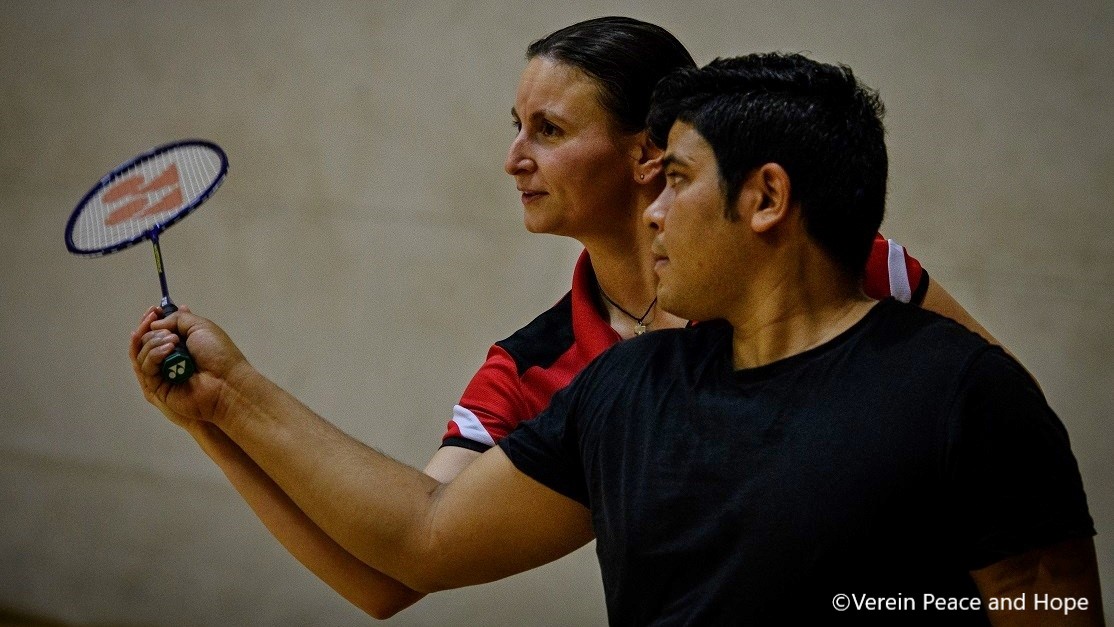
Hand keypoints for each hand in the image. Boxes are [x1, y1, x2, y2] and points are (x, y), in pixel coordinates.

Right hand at [130, 305, 253, 428]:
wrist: (226, 381)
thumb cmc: (218, 353)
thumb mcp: (200, 326)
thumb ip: (177, 319)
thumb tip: (154, 324)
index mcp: (180, 343)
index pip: (156, 330)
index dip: (152, 320)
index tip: (153, 310)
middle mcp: (169, 357)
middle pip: (144, 340)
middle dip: (153, 331)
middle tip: (169, 333)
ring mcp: (162, 373)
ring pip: (142, 353)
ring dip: (155, 342)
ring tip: (174, 341)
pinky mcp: (157, 387)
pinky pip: (146, 368)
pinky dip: (154, 355)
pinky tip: (169, 350)